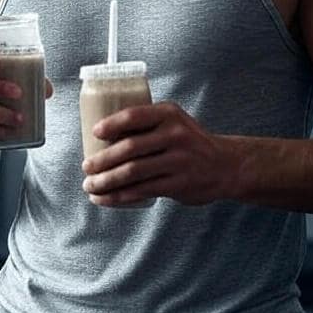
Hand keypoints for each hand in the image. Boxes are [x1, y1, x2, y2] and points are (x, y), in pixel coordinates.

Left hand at [81, 102, 235, 205]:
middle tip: (86, 167)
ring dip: (106, 181)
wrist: (226, 166)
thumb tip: (101, 136)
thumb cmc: (189, 143)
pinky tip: (105, 199)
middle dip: (102, 160)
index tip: (94, 134)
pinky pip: (142, 190)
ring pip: (133, 172)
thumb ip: (146, 124)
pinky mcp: (179, 184)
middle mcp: (175, 135)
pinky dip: (119, 196)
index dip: (111, 124)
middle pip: (129, 147)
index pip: (134, 115)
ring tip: (90, 186)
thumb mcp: (174, 123)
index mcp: (169, 114)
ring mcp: (179, 160)